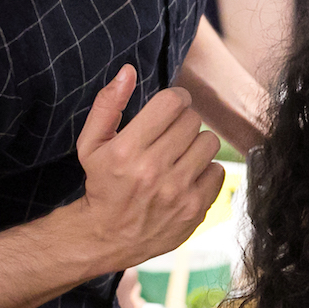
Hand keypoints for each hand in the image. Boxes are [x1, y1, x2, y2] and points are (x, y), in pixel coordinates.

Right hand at [76, 66, 223, 268]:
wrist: (108, 236)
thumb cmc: (101, 184)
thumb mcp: (91, 143)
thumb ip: (107, 104)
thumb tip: (128, 71)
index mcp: (127, 150)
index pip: (172, 102)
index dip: (174, 99)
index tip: (169, 108)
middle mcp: (153, 170)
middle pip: (192, 120)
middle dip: (183, 121)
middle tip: (171, 134)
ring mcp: (176, 192)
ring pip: (209, 142)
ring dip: (196, 144)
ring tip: (180, 154)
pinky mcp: (194, 209)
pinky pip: (217, 171)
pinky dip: (205, 170)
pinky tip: (187, 176)